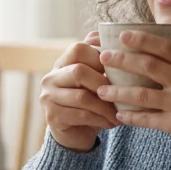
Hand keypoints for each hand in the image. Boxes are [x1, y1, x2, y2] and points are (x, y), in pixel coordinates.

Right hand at [41, 31, 118, 151]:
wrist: (76, 133)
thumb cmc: (91, 102)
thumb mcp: (97, 79)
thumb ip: (102, 60)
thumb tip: (113, 36)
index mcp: (62, 63)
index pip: (78, 48)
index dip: (101, 57)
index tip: (119, 69)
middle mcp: (50, 77)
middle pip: (79, 71)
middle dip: (104, 83)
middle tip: (122, 92)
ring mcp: (48, 97)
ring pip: (82, 96)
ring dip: (106, 106)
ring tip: (120, 112)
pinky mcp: (52, 117)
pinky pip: (81, 115)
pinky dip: (101, 119)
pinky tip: (112, 123)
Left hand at [95, 30, 170, 149]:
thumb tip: (160, 47)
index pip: (166, 47)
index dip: (143, 40)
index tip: (123, 36)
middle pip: (149, 66)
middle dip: (122, 60)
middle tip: (104, 57)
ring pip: (142, 94)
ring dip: (118, 91)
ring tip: (101, 89)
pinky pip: (147, 119)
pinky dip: (131, 117)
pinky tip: (118, 114)